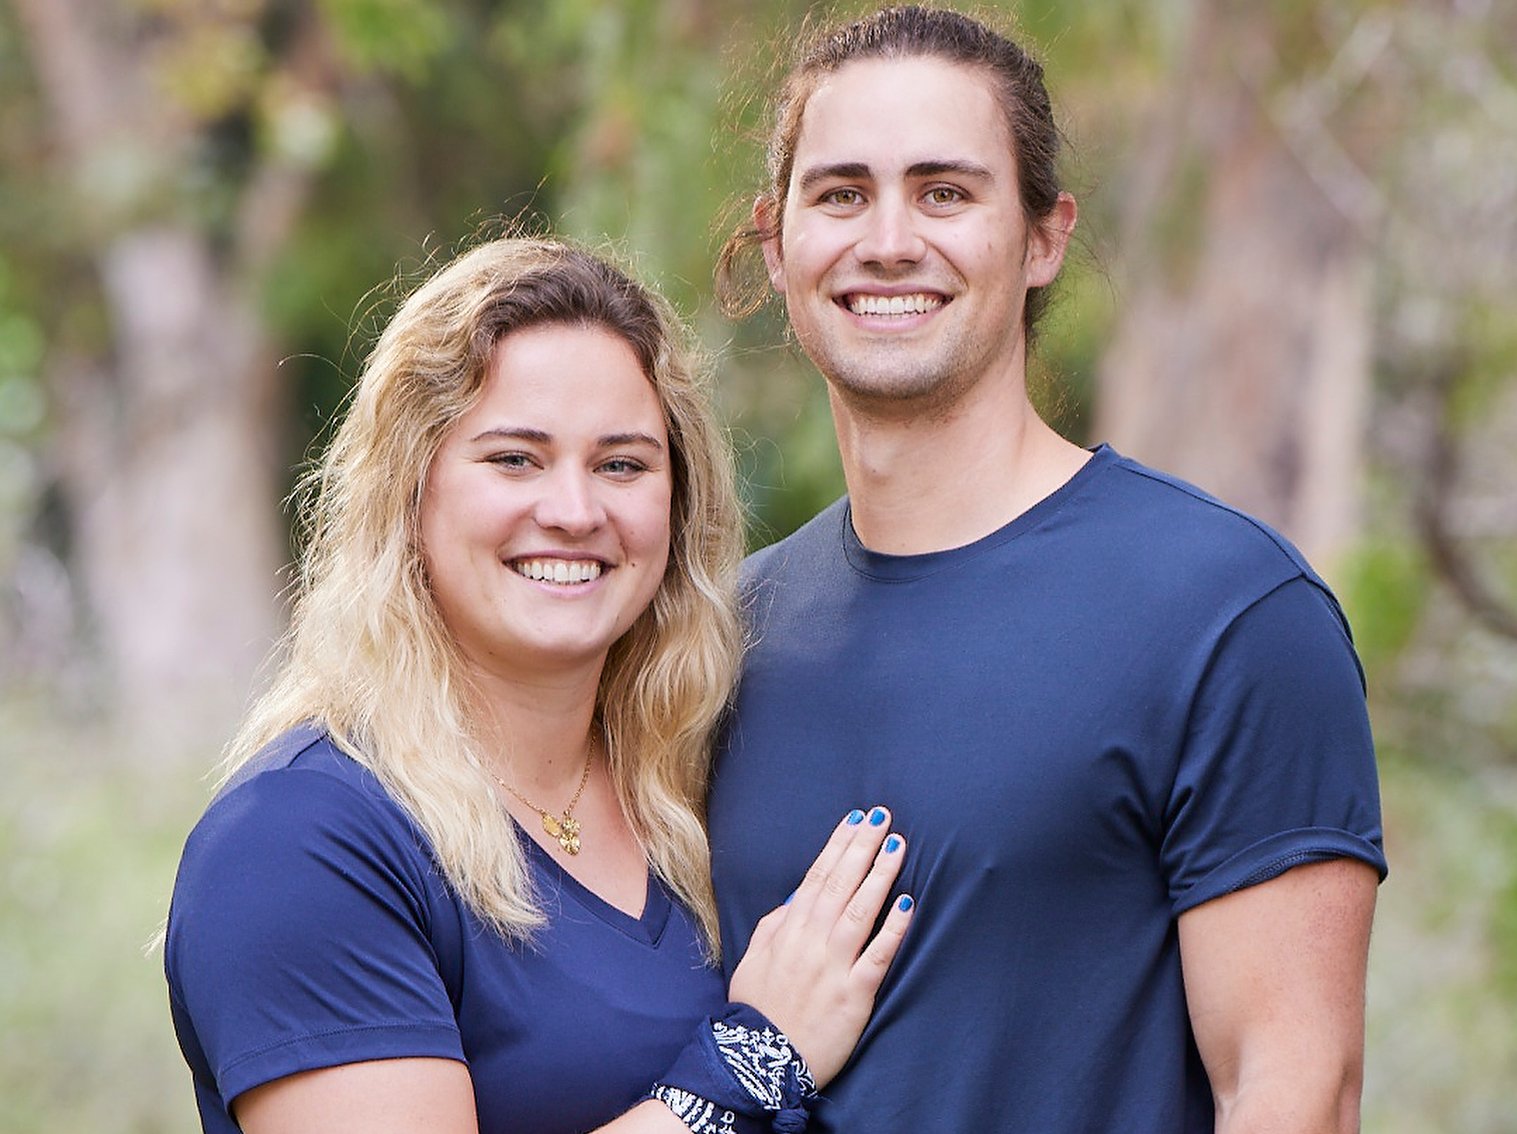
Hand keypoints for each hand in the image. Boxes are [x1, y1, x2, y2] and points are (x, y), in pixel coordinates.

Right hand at [726, 806, 912, 1087]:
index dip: (838, 845)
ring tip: (898, 846)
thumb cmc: (756, 1011)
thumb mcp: (753, 960)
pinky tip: (907, 903)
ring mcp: (834, 965)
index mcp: (788, 930)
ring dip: (880, 875)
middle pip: (841, 884)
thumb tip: (796, 899)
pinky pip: (877, 955)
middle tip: (883, 818)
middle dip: (862, 847)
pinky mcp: (854, 994)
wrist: (758, 1062)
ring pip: (861, 910)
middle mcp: (812, 941)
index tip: (856, 819)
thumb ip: (773, 926)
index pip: (817, 876)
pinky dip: (892, 928)